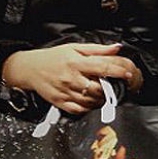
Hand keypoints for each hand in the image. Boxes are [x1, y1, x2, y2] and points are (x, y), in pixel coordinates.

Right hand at [2, 43, 142, 114]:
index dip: (118, 72)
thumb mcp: (75, 47)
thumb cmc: (53, 57)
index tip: (128, 74)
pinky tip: (93, 102)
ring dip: (103, 99)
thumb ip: (98, 49)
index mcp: (77, 63)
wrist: (29, 68)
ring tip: (106, 94)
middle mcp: (71, 78)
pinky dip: (90, 108)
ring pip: (91, 101)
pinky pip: (79, 110)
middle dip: (112, 89)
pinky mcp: (60, 102)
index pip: (103, 67)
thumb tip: (117, 48)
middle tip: (118, 87)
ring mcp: (65, 92)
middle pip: (98, 88)